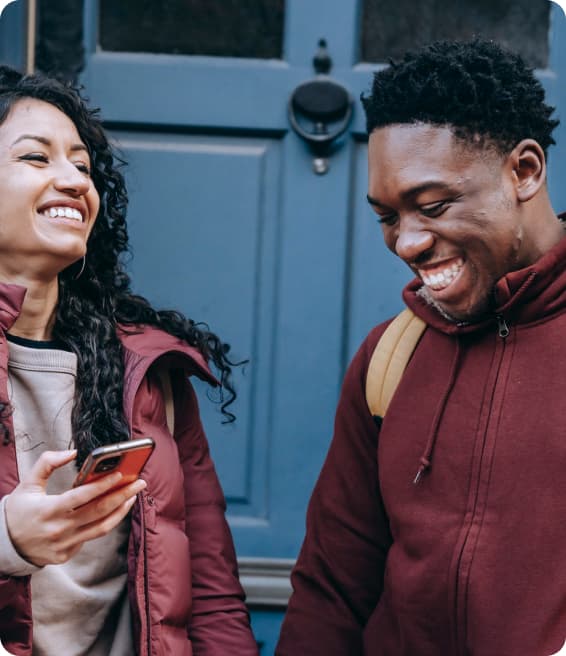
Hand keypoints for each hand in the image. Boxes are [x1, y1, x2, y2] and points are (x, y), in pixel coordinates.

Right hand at [5, 450, 145, 566]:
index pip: (82, 496)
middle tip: (140, 482)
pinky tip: (113, 510)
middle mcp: (59, 529)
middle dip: (123, 495)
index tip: (120, 474)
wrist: (4, 545)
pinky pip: (91, 537)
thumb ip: (47, 463)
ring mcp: (64, 545)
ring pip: (101, 528)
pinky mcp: (66, 555)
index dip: (103, 485)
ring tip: (133, 496)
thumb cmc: (18, 510)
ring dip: (121, 511)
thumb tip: (72, 453)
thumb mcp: (28, 483)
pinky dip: (104, 523)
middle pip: (99, 511)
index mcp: (49, 510)